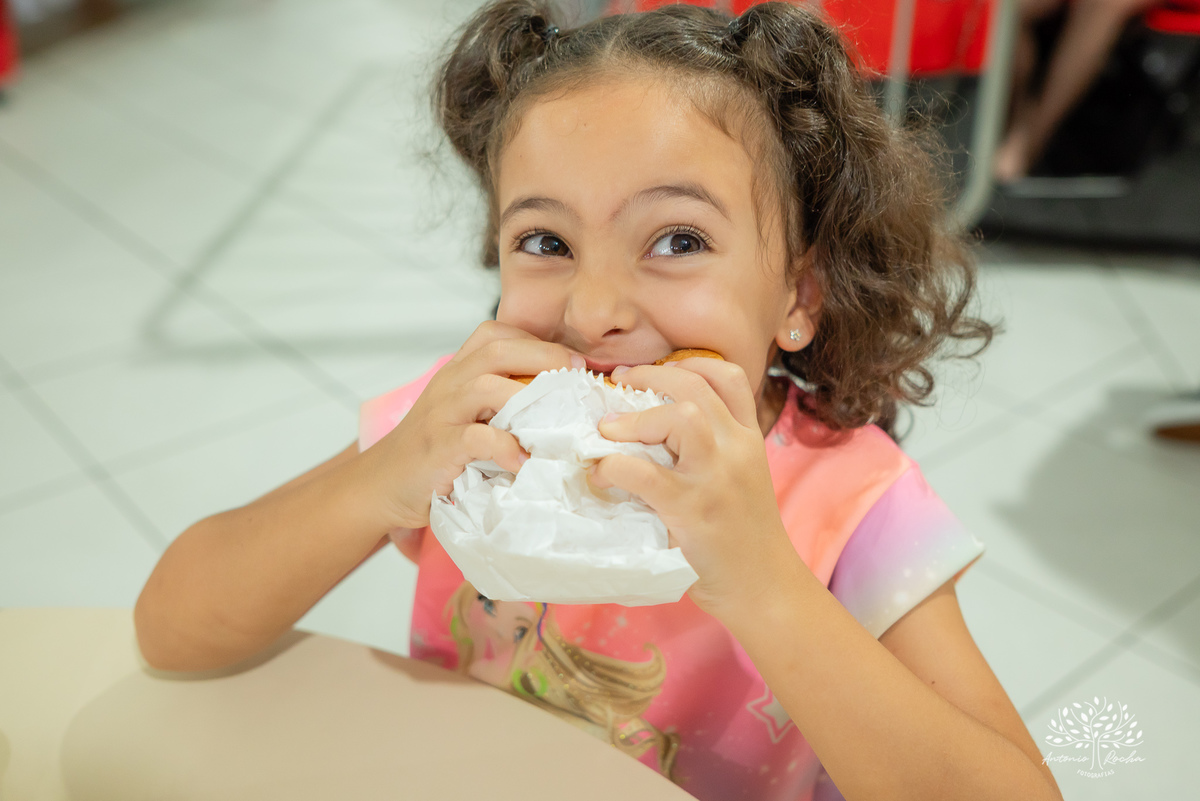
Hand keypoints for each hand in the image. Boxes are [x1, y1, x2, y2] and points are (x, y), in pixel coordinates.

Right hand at [363, 321, 583, 529]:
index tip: (572, 362)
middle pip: (498, 349)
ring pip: (487, 386)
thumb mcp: (465, 415)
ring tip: (557, 420)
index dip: (538, 341)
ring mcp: (442, 413)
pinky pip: (477, 438)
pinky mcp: (439, 447)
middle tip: (579, 378)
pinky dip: (505, 447)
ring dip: (527, 400)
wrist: (382, 483)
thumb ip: (499, 402)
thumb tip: (559, 402)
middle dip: (545, 358)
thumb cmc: (434, 450)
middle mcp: (449, 384)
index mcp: (458, 371)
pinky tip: (522, 462)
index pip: (496, 334)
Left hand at [587, 359, 798, 618]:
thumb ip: (711, 453)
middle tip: (619, 384)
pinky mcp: (691, 509)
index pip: (730, 377)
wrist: (766, 588)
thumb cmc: (744, 538)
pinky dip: (614, 466)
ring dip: (636, 417)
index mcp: (749, 440)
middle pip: (696, 386)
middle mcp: (737, 449)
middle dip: (651, 377)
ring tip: (608, 429)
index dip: (690, 363)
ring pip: (682, 416)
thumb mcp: (740, 481)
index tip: (658, 371)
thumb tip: (648, 433)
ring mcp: (715, 478)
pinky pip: (643, 472)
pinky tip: (601, 476)